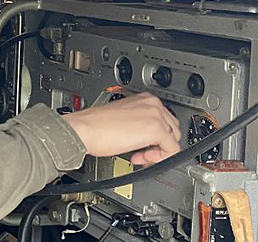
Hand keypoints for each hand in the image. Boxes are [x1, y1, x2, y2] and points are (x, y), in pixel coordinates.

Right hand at [62, 92, 180, 165]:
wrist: (84, 129)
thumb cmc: (95, 125)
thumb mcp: (123, 117)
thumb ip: (138, 121)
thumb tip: (146, 135)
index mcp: (144, 99)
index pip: (164, 119)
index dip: (156, 137)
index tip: (143, 144)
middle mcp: (152, 103)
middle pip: (172, 129)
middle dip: (159, 144)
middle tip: (142, 152)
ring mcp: (156, 115)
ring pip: (173, 139)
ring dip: (158, 152)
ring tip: (141, 155)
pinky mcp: (156, 129)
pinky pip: (172, 150)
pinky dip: (160, 158)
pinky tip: (142, 158)